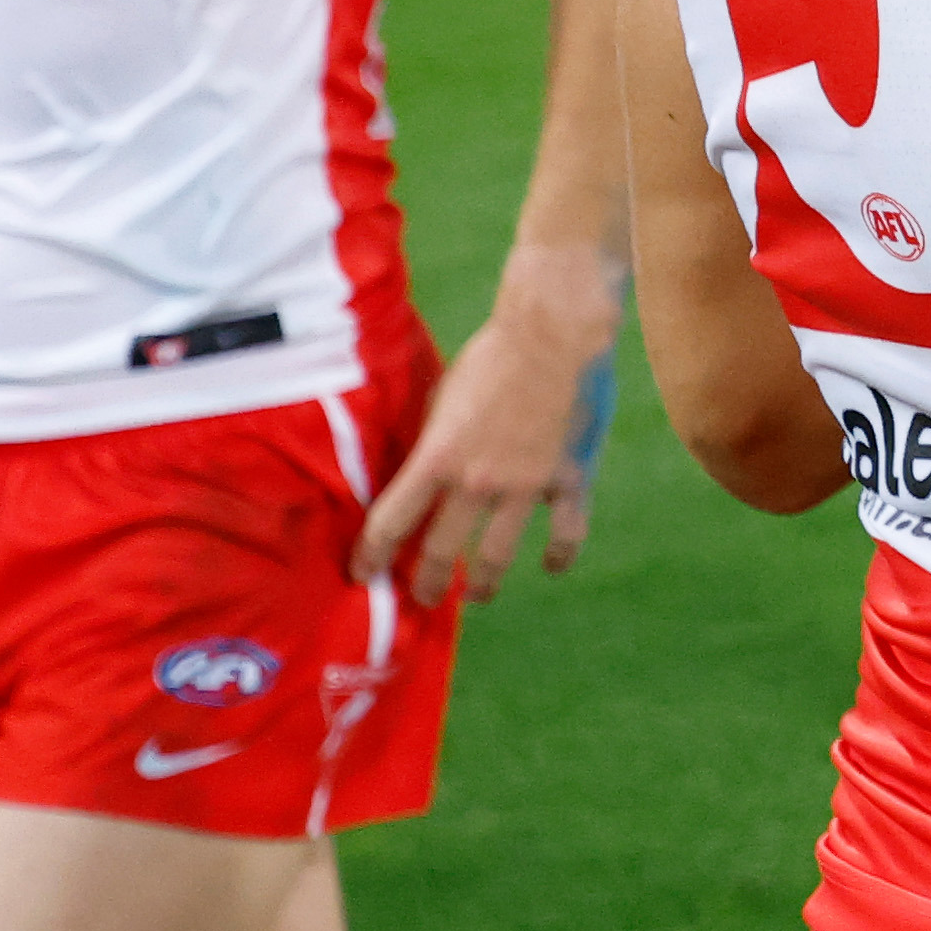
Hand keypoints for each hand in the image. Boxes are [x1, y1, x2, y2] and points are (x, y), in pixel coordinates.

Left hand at [355, 253, 621, 606]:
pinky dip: (559, 554)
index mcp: (437, 456)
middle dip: (428, 583)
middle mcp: (476, 480)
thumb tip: (423, 470)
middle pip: (441, 551)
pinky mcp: (567, 478)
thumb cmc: (493, 354)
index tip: (364, 573)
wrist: (554, 333)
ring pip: (497, 556)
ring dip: (484, 584)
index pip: (390, 522)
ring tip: (479, 594)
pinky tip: (552, 565)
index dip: (372, 554)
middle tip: (426, 598)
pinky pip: (566, 531)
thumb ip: (436, 440)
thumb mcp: (445, 396)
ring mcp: (524, 484)